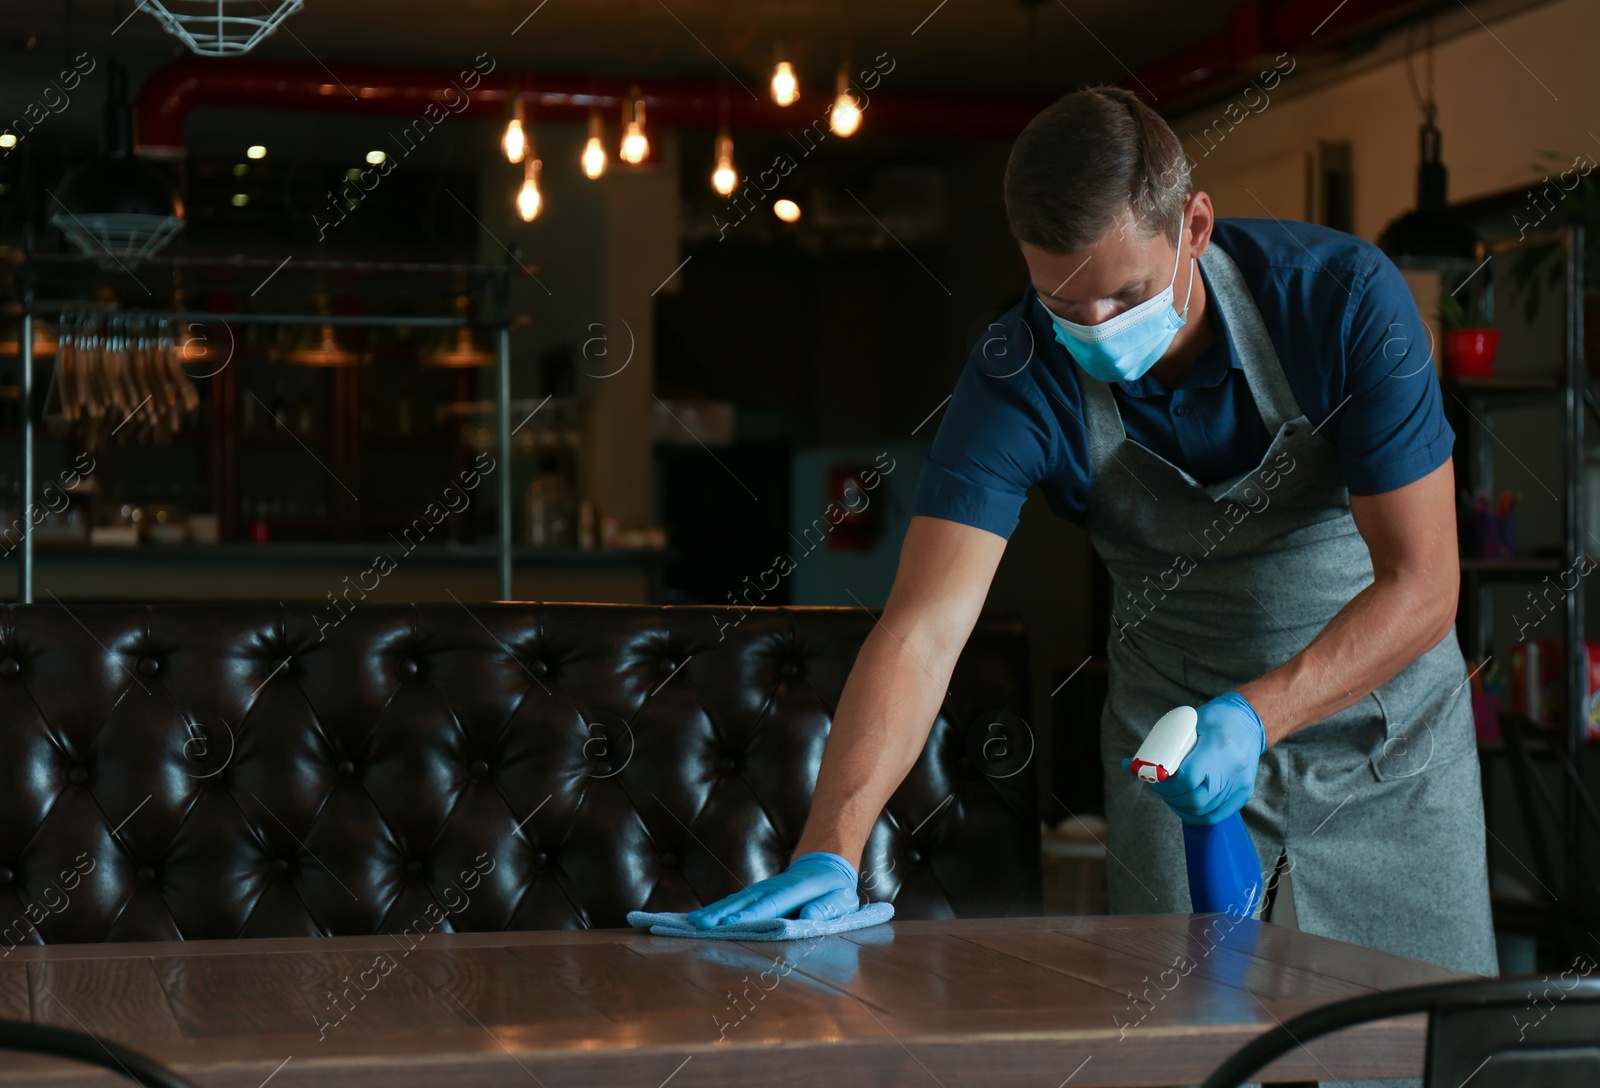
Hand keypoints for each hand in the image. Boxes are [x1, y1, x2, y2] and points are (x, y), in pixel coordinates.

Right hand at [684, 852, 859, 928]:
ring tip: (692, 923)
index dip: (751, 915)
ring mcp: (762, 888)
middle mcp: (774, 887)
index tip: (730, 924)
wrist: (823, 865)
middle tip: (700, 926)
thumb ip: (827, 908)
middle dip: (722, 914)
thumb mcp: (842, 900)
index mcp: (797, 889)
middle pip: (746, 901)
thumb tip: (808, 916)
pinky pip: (734, 902)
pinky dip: (716, 909)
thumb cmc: (834, 889)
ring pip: (735, 900)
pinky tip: (699, 918)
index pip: (771, 903)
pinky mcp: (756, 894)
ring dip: (714, 911)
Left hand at [1121, 692, 1264, 825]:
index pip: (1188, 778)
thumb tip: (1128, 765)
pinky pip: (1217, 815)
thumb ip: (1163, 744)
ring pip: (1204, 812)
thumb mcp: (1189, 723)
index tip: (1155, 778)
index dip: (1166, 784)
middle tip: (1160, 787)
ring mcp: (1240, 785)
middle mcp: (1232, 769)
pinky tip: (1186, 805)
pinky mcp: (1244, 793)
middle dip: (1170, 798)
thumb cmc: (1217, 719)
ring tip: (1171, 794)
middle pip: (1195, 800)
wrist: (1251, 722)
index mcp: (1218, 747)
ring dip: (1181, 807)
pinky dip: (1197, 815)